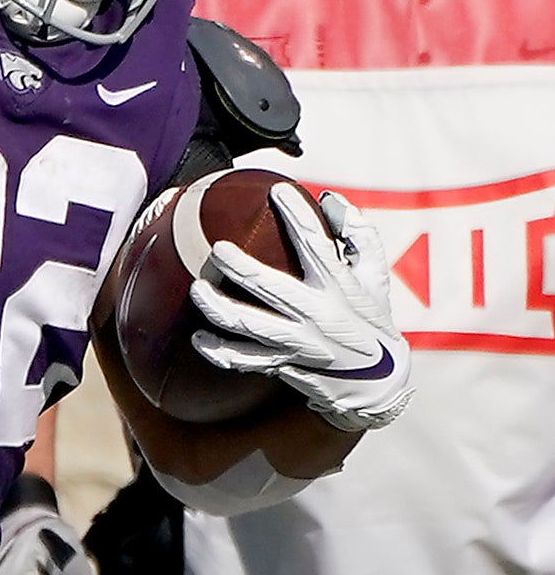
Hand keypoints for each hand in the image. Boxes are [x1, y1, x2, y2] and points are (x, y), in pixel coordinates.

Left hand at [192, 183, 413, 432]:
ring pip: (247, 325)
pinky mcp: (282, 364)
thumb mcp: (376, 277)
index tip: (276, 191)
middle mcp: (317, 315)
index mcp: (340, 287)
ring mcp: (297, 343)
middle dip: (238, 265)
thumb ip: (359, 235)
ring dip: (217, 307)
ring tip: (198, 289)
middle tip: (218, 249)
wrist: (377, 383)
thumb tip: (329, 199)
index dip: (295, 215)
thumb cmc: (371, 318)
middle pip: (269, 287)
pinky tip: (199, 336)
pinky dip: (216, 350)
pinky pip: (241, 360)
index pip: (315, 245)